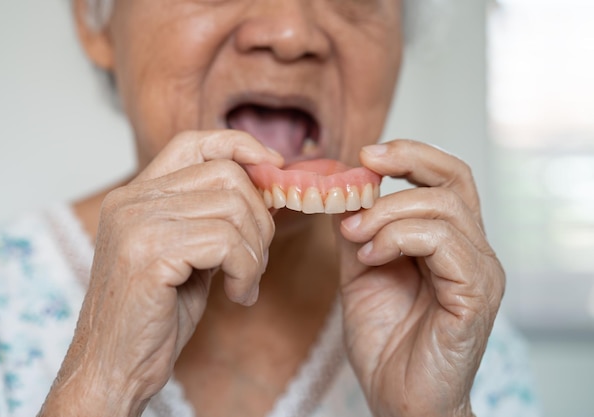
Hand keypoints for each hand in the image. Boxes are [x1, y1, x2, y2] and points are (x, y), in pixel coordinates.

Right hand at [39, 130, 282, 416]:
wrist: (113, 368)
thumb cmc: (154, 314)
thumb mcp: (188, 253)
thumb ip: (213, 216)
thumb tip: (266, 185)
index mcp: (136, 195)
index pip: (194, 142)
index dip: (240, 146)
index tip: (274, 168)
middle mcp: (131, 200)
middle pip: (226, 176)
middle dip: (260, 218)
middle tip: (257, 259)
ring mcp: (137, 224)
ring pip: (233, 208)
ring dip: (255, 251)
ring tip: (245, 282)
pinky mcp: (148, 253)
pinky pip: (227, 243)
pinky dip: (246, 271)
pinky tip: (238, 296)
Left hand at [336, 140, 503, 416]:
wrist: (398, 397)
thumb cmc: (386, 340)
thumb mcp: (361, 272)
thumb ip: (357, 233)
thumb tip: (340, 191)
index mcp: (449, 242)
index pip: (446, 177)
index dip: (410, 154)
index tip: (365, 154)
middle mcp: (472, 251)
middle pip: (454, 180)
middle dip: (404, 165)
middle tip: (359, 172)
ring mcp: (479, 272)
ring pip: (444, 209)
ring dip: (388, 213)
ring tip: (356, 237)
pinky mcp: (475, 295)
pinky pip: (445, 243)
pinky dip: (400, 239)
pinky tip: (372, 257)